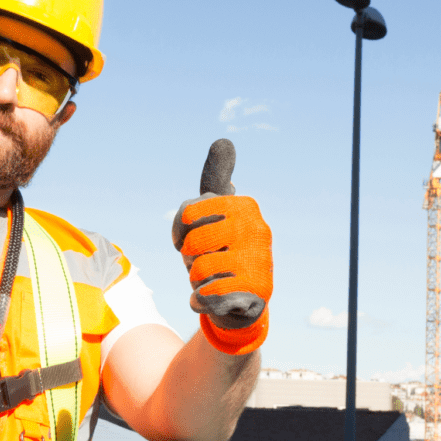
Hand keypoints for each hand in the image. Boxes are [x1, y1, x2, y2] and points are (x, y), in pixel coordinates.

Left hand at [172, 139, 272, 354]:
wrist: (241, 301)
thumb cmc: (220, 251)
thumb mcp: (214, 213)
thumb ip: (214, 179)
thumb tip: (224, 140)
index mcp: (244, 206)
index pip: (187, 214)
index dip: (180, 231)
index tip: (191, 237)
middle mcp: (258, 228)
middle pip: (192, 244)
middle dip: (190, 258)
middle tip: (205, 261)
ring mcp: (261, 260)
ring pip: (199, 270)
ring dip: (197, 281)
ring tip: (214, 279)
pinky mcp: (258, 291)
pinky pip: (208, 294)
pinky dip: (201, 301)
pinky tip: (214, 299)